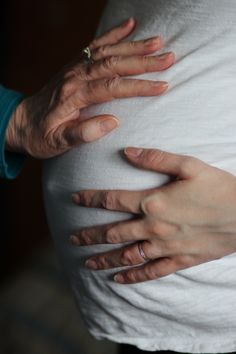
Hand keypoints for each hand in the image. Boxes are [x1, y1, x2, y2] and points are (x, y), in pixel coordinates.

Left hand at [6, 18, 173, 158]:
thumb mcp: (57, 143)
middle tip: (169, 58)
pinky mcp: (74, 65)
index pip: (111, 88)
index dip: (138, 87)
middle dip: (143, 61)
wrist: (20, 122)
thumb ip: (82, 134)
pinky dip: (114, 34)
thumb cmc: (40, 136)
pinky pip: (95, 45)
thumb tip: (112, 122)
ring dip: (134, 45)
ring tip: (158, 42)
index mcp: (72, 97)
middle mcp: (74, 77)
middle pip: (113, 64)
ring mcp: (74, 68)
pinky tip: (130, 25)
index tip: (162, 86)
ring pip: (107, 51)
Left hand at [71, 147, 235, 283]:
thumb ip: (155, 158)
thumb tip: (126, 152)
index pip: (112, 200)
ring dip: (105, 259)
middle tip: (72, 238)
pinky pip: (151, 272)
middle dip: (90, 235)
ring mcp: (166, 247)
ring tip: (87, 263)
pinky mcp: (180, 259)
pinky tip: (119, 280)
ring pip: (127, 256)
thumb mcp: (189, 165)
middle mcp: (154, 227)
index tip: (74, 199)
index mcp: (153, 202)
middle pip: (113, 232)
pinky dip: (133, 277)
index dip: (90, 199)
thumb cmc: (219, 187)